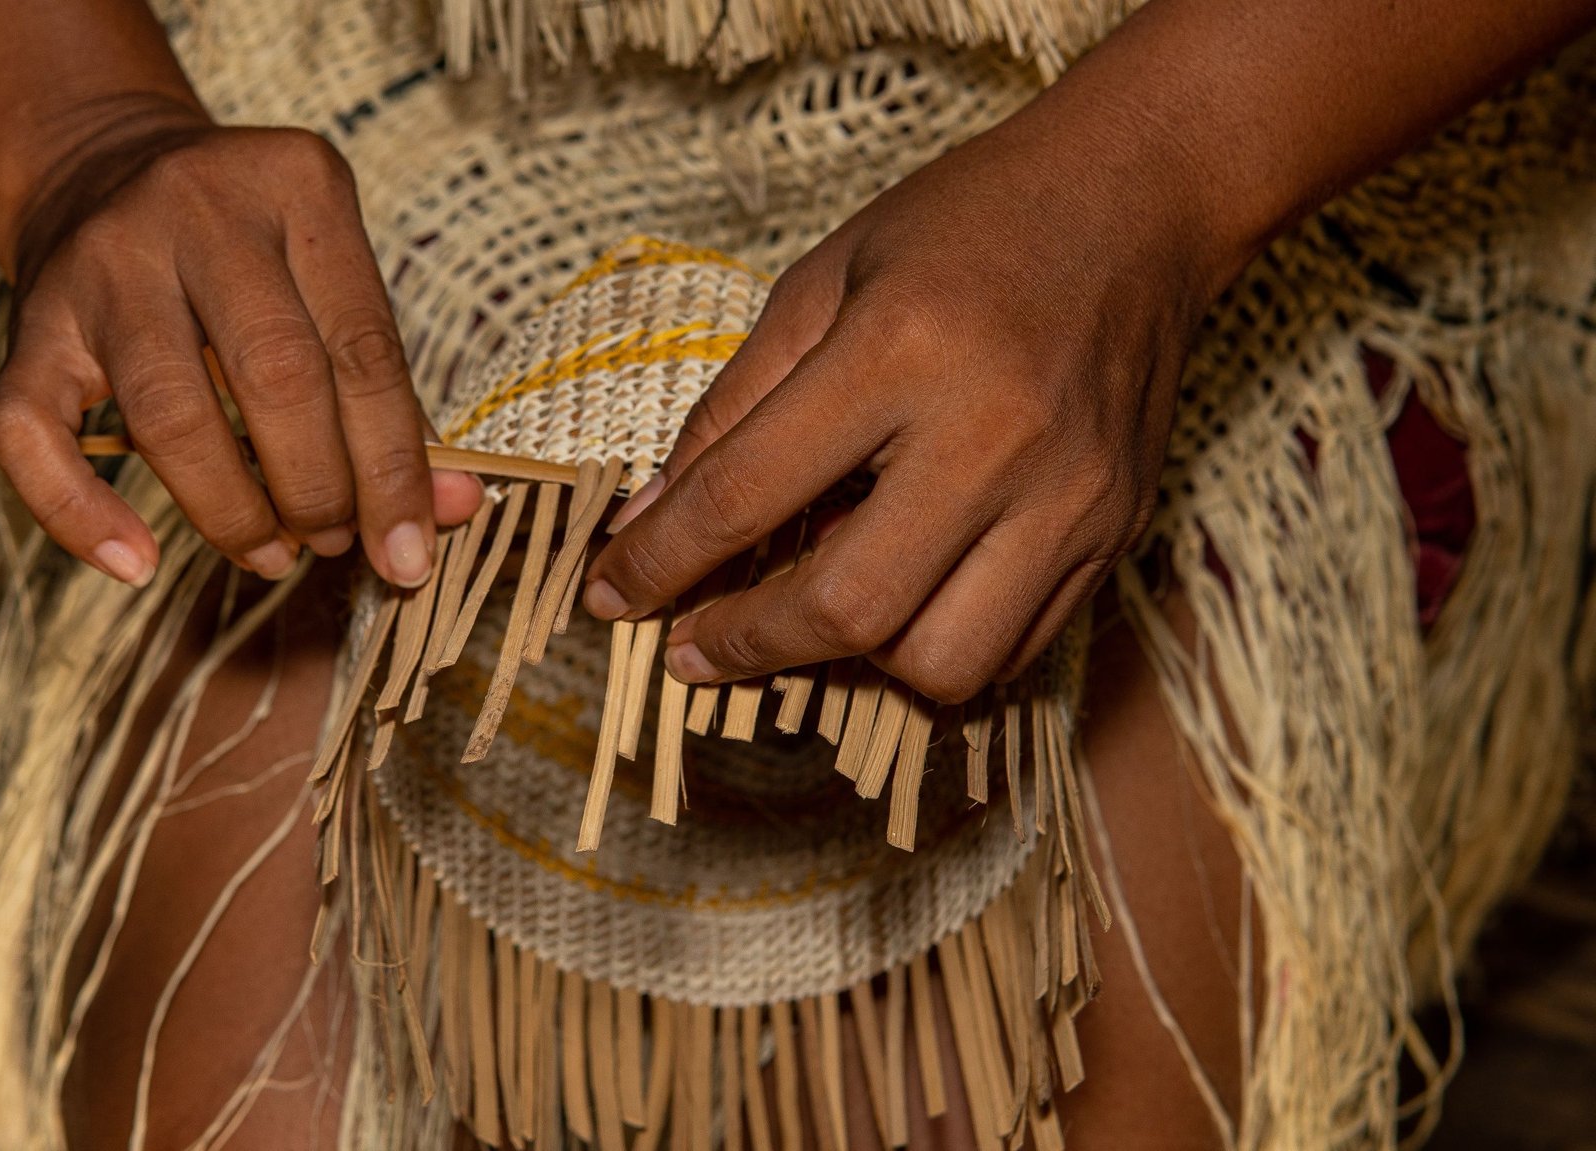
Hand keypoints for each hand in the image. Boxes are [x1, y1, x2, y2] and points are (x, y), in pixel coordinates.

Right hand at [0, 113, 480, 587]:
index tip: (411, 552)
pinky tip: (136, 565)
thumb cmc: (250, 253)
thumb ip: (390, 392)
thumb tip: (459, 510)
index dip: (395, 468)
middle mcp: (196, 210)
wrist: (101, 164)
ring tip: (272, 553)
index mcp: (297, 185)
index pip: (364, 348)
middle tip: (333, 541)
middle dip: (319, 489)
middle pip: (275, 376)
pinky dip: (80, 515)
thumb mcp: (330, 280)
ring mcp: (102, 264)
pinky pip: (31, 435)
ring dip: (232, 510)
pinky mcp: (27, 322)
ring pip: (168, 412)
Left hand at [582, 111, 1243, 703]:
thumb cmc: (961, 230)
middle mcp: (994, 435)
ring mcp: (1069, 494)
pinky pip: (1013, 649)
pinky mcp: (1116, 530)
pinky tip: (899, 598)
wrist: (1135, 200)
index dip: (659, 565)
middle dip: (748, 644)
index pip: (745, 496)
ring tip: (815, 611)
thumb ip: (730, 411)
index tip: (612, 598)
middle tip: (695, 645)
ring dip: (854, 662)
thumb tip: (647, 525)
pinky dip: (936, 648)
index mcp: (899, 351)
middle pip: (848, 609)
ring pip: (941, 663)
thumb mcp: (818, 284)